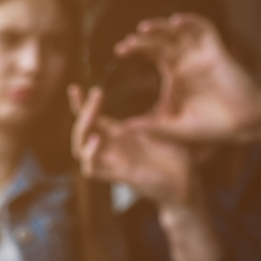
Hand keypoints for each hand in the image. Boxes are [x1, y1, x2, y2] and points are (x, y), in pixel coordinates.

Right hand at [69, 84, 196, 206]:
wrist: (186, 183)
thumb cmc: (176, 156)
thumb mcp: (167, 124)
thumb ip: (162, 106)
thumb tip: (171, 77)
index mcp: (119, 136)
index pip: (92, 118)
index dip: (80, 104)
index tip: (74, 87)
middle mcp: (111, 148)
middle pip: (82, 130)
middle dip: (83, 111)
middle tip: (95, 94)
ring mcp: (112, 162)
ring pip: (80, 148)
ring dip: (82, 130)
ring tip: (91, 114)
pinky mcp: (118, 175)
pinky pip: (91, 168)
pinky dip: (89, 155)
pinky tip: (96, 140)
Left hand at [115, 14, 260, 143]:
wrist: (243, 127)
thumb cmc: (211, 128)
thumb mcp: (175, 128)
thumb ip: (152, 126)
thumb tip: (124, 128)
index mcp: (177, 75)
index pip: (153, 54)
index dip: (137, 48)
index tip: (119, 51)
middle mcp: (188, 62)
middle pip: (162, 41)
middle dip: (143, 39)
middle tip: (125, 44)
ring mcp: (202, 56)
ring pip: (180, 32)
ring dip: (162, 27)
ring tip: (143, 29)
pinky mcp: (217, 54)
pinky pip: (205, 30)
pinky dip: (191, 22)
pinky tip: (176, 22)